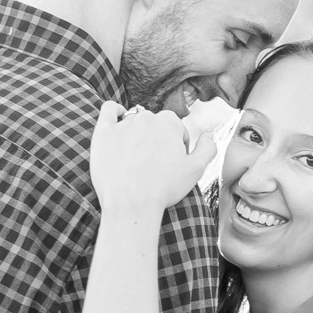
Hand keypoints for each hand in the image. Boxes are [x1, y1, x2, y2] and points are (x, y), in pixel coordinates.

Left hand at [90, 101, 215, 219]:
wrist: (131, 202)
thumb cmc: (164, 188)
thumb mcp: (197, 170)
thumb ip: (208, 148)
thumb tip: (208, 135)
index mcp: (170, 122)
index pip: (178, 130)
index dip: (179, 148)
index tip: (173, 164)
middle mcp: (146, 118)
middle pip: (156, 125)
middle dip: (158, 140)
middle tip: (156, 165)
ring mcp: (123, 124)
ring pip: (135, 122)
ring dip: (138, 135)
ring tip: (137, 159)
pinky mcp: (104, 132)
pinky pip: (110, 110)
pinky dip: (116, 111)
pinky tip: (119, 119)